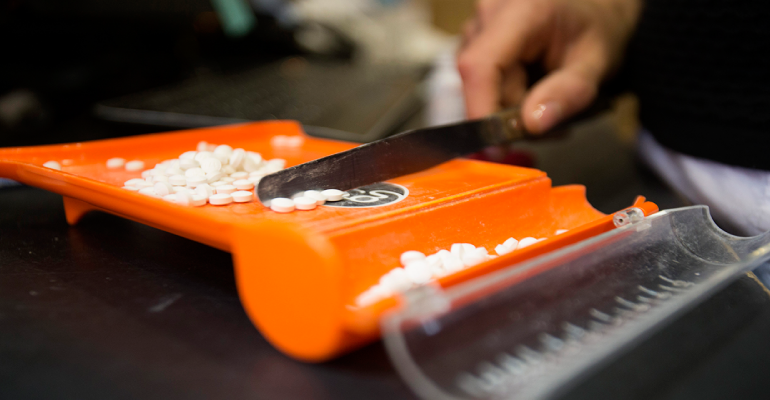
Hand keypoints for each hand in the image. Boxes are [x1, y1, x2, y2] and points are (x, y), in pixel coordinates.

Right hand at [458, 0, 640, 131]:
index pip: (480, 66)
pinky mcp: (474, 40)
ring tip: (546, 100)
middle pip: (480, 83)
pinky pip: (480, 82)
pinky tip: (530, 89)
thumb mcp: (596, 63)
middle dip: (510, 113)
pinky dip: (504, 96)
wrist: (596, 7)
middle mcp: (489, 13)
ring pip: (478, 87)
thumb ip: (568, 92)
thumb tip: (532, 124)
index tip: (499, 145)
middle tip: (552, 122)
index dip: (481, 109)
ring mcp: (477, 26)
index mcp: (520, 11)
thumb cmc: (598, 28)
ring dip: (508, 106)